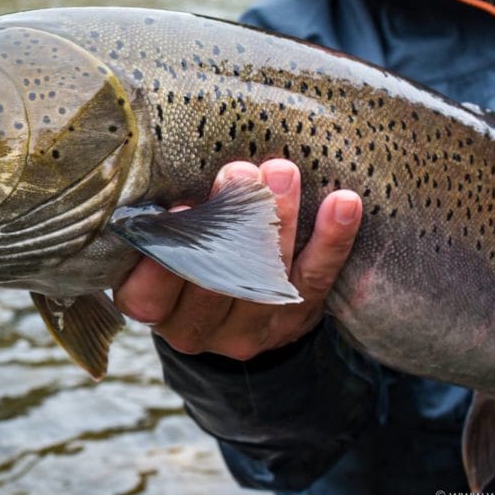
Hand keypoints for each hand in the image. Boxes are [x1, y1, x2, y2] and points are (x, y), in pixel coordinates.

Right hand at [112, 159, 361, 359]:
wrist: (226, 309)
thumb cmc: (178, 252)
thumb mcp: (155, 243)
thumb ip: (155, 220)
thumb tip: (162, 162)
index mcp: (152, 308)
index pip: (151, 293)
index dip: (165, 254)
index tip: (180, 208)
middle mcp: (195, 329)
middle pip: (215, 282)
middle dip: (231, 223)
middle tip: (239, 173)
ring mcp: (249, 332)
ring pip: (267, 280)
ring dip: (280, 221)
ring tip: (282, 172)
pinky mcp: (294, 320)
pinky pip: (315, 280)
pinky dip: (332, 240)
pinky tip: (343, 203)